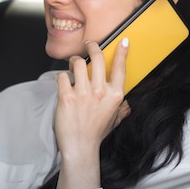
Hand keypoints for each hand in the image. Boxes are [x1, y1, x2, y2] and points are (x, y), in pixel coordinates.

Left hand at [54, 39, 130, 188]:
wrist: (80, 148)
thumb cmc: (96, 134)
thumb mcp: (115, 120)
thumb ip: (122, 109)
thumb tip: (127, 103)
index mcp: (115, 95)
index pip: (120, 68)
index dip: (121, 52)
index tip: (123, 41)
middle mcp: (100, 92)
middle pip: (97, 58)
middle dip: (92, 47)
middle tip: (88, 45)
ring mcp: (83, 93)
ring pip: (77, 63)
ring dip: (74, 61)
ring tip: (72, 65)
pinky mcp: (66, 97)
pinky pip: (62, 76)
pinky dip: (62, 77)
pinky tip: (64, 83)